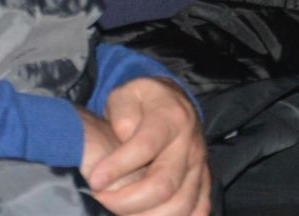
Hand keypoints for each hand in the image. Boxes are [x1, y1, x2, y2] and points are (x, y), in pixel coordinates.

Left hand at [86, 78, 209, 215]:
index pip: (145, 146)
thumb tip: (124, 139)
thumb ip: (123, 113)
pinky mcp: (204, 181)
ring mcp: (199, 166)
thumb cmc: (143, 100)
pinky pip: (198, 209)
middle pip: (164, 184)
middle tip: (101, 198)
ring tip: (119, 212)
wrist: (174, 101)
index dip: (118, 166)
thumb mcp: (126, 93)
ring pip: (180, 204)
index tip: (94, 180)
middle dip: (128, 200)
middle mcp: (189, 144)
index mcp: (170, 118)